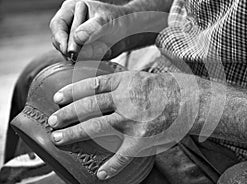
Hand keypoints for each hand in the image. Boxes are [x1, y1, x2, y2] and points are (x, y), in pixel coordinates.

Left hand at [48, 71, 198, 179]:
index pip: (91, 86)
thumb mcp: (140, 77)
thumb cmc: (164, 89)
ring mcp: (132, 121)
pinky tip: (101, 173)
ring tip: (59, 138)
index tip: (57, 98)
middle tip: (52, 120)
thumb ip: (119, 80)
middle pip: (88, 107)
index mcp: (124, 83)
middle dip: (66, 114)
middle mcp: (125, 100)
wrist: (190, 102)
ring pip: (95, 127)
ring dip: (74, 134)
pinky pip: (122, 156)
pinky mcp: (141, 140)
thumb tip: (98, 84)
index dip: (71, 92)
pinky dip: (110, 166)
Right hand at [49, 0, 131, 59]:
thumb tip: (77, 38)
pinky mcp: (79, 51)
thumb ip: (92, 28)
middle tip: (90, 52)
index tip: (69, 50)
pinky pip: (79, 59)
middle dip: (74, 49)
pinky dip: (89, 59)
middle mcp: (68, 24)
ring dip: (84, 55)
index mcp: (70, 10)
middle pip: (59, 42)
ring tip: (102, 47)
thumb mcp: (106, 21)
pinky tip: (102, 51)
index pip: (57, 25)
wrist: (127, 31)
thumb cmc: (117, 20)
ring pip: (68, 53)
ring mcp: (72, 39)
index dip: (60, 38)